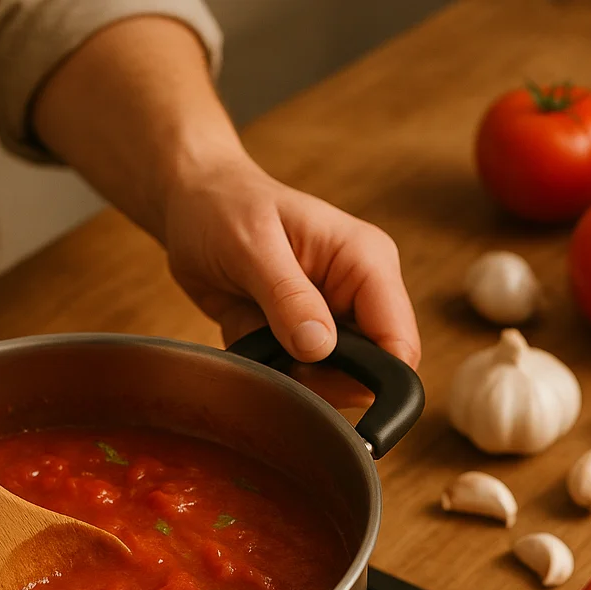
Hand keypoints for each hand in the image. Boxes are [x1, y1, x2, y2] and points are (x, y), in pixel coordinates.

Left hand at [160, 154, 420, 407]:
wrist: (191, 204)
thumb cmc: (224, 207)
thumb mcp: (250, 245)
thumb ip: (287, 296)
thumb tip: (321, 347)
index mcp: (366, 260)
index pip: (398, 340)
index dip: (373, 378)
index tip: (319, 384)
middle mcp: (359, 293)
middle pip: (371, 373)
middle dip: (324, 384)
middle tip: (273, 361)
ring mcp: (333, 318)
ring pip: (336, 384)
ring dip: (294, 381)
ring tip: (256, 346)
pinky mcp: (305, 337)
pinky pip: (300, 380)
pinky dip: (273, 375)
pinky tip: (249, 347)